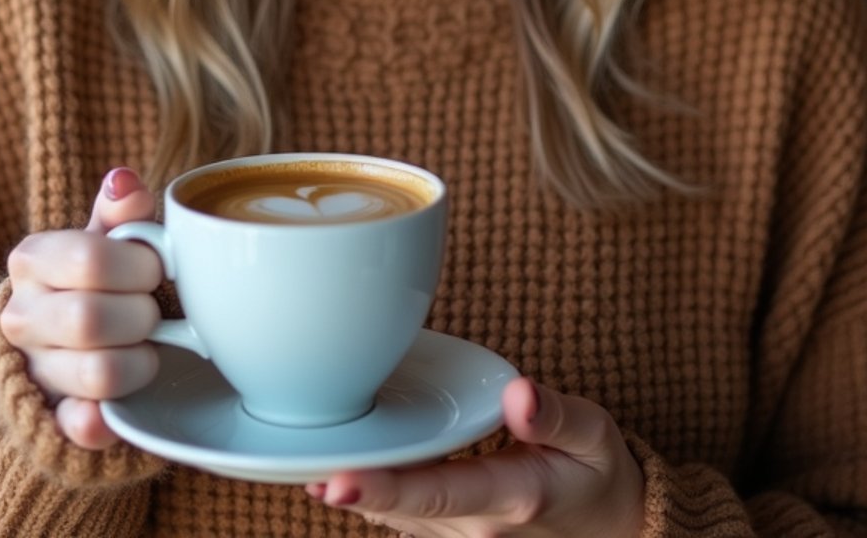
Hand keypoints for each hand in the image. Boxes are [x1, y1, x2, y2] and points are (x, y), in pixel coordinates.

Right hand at [0, 167, 164, 448]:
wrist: (62, 337)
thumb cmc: (96, 276)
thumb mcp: (105, 236)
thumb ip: (120, 211)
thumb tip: (124, 182)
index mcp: (31, 260)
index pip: (90, 259)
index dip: (140, 264)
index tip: (157, 268)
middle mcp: (19, 316)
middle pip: (91, 319)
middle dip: (143, 314)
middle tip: (154, 309)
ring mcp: (31, 371)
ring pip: (98, 374)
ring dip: (140, 361)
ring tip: (144, 347)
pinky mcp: (49, 420)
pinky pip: (76, 426)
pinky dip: (101, 421)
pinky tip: (116, 410)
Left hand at [306, 377, 644, 537]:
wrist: (616, 530)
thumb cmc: (599, 472)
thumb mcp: (595, 435)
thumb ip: (556, 416)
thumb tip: (520, 395)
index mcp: (513, 499)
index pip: (438, 493)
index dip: (385, 489)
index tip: (339, 480)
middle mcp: (480, 530)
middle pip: (403, 509)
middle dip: (354, 490)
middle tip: (302, 470)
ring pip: (398, 518)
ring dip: (358, 495)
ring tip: (306, 467)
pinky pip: (408, 520)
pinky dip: (377, 497)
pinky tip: (343, 474)